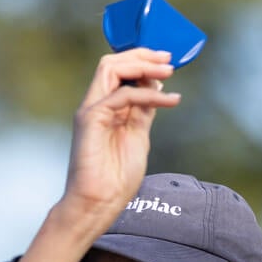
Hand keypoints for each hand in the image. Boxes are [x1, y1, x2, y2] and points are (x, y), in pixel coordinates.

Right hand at [16, 50, 180, 261]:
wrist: (98, 205)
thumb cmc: (116, 180)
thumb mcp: (138, 137)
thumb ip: (144, 111)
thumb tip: (156, 86)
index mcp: (105, 109)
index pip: (119, 72)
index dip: (142, 61)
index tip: (167, 62)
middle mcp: (95, 106)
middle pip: (112, 63)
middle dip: (143, 56)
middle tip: (168, 59)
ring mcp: (91, 111)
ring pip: (111, 68)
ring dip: (143, 66)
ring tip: (168, 71)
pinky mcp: (91, 119)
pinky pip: (123, 95)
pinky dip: (149, 95)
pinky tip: (170, 101)